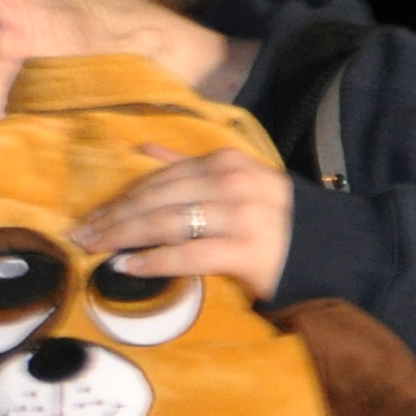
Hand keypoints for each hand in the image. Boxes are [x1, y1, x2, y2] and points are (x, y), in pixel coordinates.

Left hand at [74, 145, 295, 299]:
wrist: (332, 249)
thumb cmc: (277, 218)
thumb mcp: (239, 180)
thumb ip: (191, 167)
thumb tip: (143, 149)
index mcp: (227, 163)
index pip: (161, 178)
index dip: (122, 198)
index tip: (94, 216)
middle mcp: (232, 183)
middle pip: (157, 198)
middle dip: (114, 218)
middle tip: (82, 235)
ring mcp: (241, 216)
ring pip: (167, 222)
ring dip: (124, 236)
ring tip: (97, 249)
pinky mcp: (247, 251)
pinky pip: (190, 254)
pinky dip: (155, 260)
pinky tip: (129, 266)